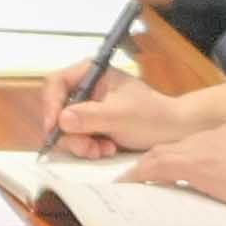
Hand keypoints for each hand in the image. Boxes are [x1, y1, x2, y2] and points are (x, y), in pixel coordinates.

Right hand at [43, 81, 204, 160]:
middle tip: (89, 148)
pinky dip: (88, 150)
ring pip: (65, 130)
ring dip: (82, 145)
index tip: (55, 127)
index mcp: (92, 74)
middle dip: (71, 134)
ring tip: (105, 150)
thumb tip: (62, 118)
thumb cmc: (153, 116)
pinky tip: (108, 150)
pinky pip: (76, 141)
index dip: (50, 105)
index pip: (56, 83)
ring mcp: (88, 110)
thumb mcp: (120, 115)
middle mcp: (86, 90)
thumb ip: (90, 116)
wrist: (175, 132)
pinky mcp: (92, 128)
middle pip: (56, 111)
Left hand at [125, 123, 225, 223]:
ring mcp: (204, 148)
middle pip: (174, 146)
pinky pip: (158, 167)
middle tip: (139, 174)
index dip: (179, 156)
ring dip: (143, 168)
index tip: (169, 167)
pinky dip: (140, 175)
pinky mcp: (196, 165)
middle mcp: (214, 136)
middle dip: (155, 159)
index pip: (195, 144)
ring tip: (128, 182)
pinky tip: (129, 185)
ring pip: (161, 154)